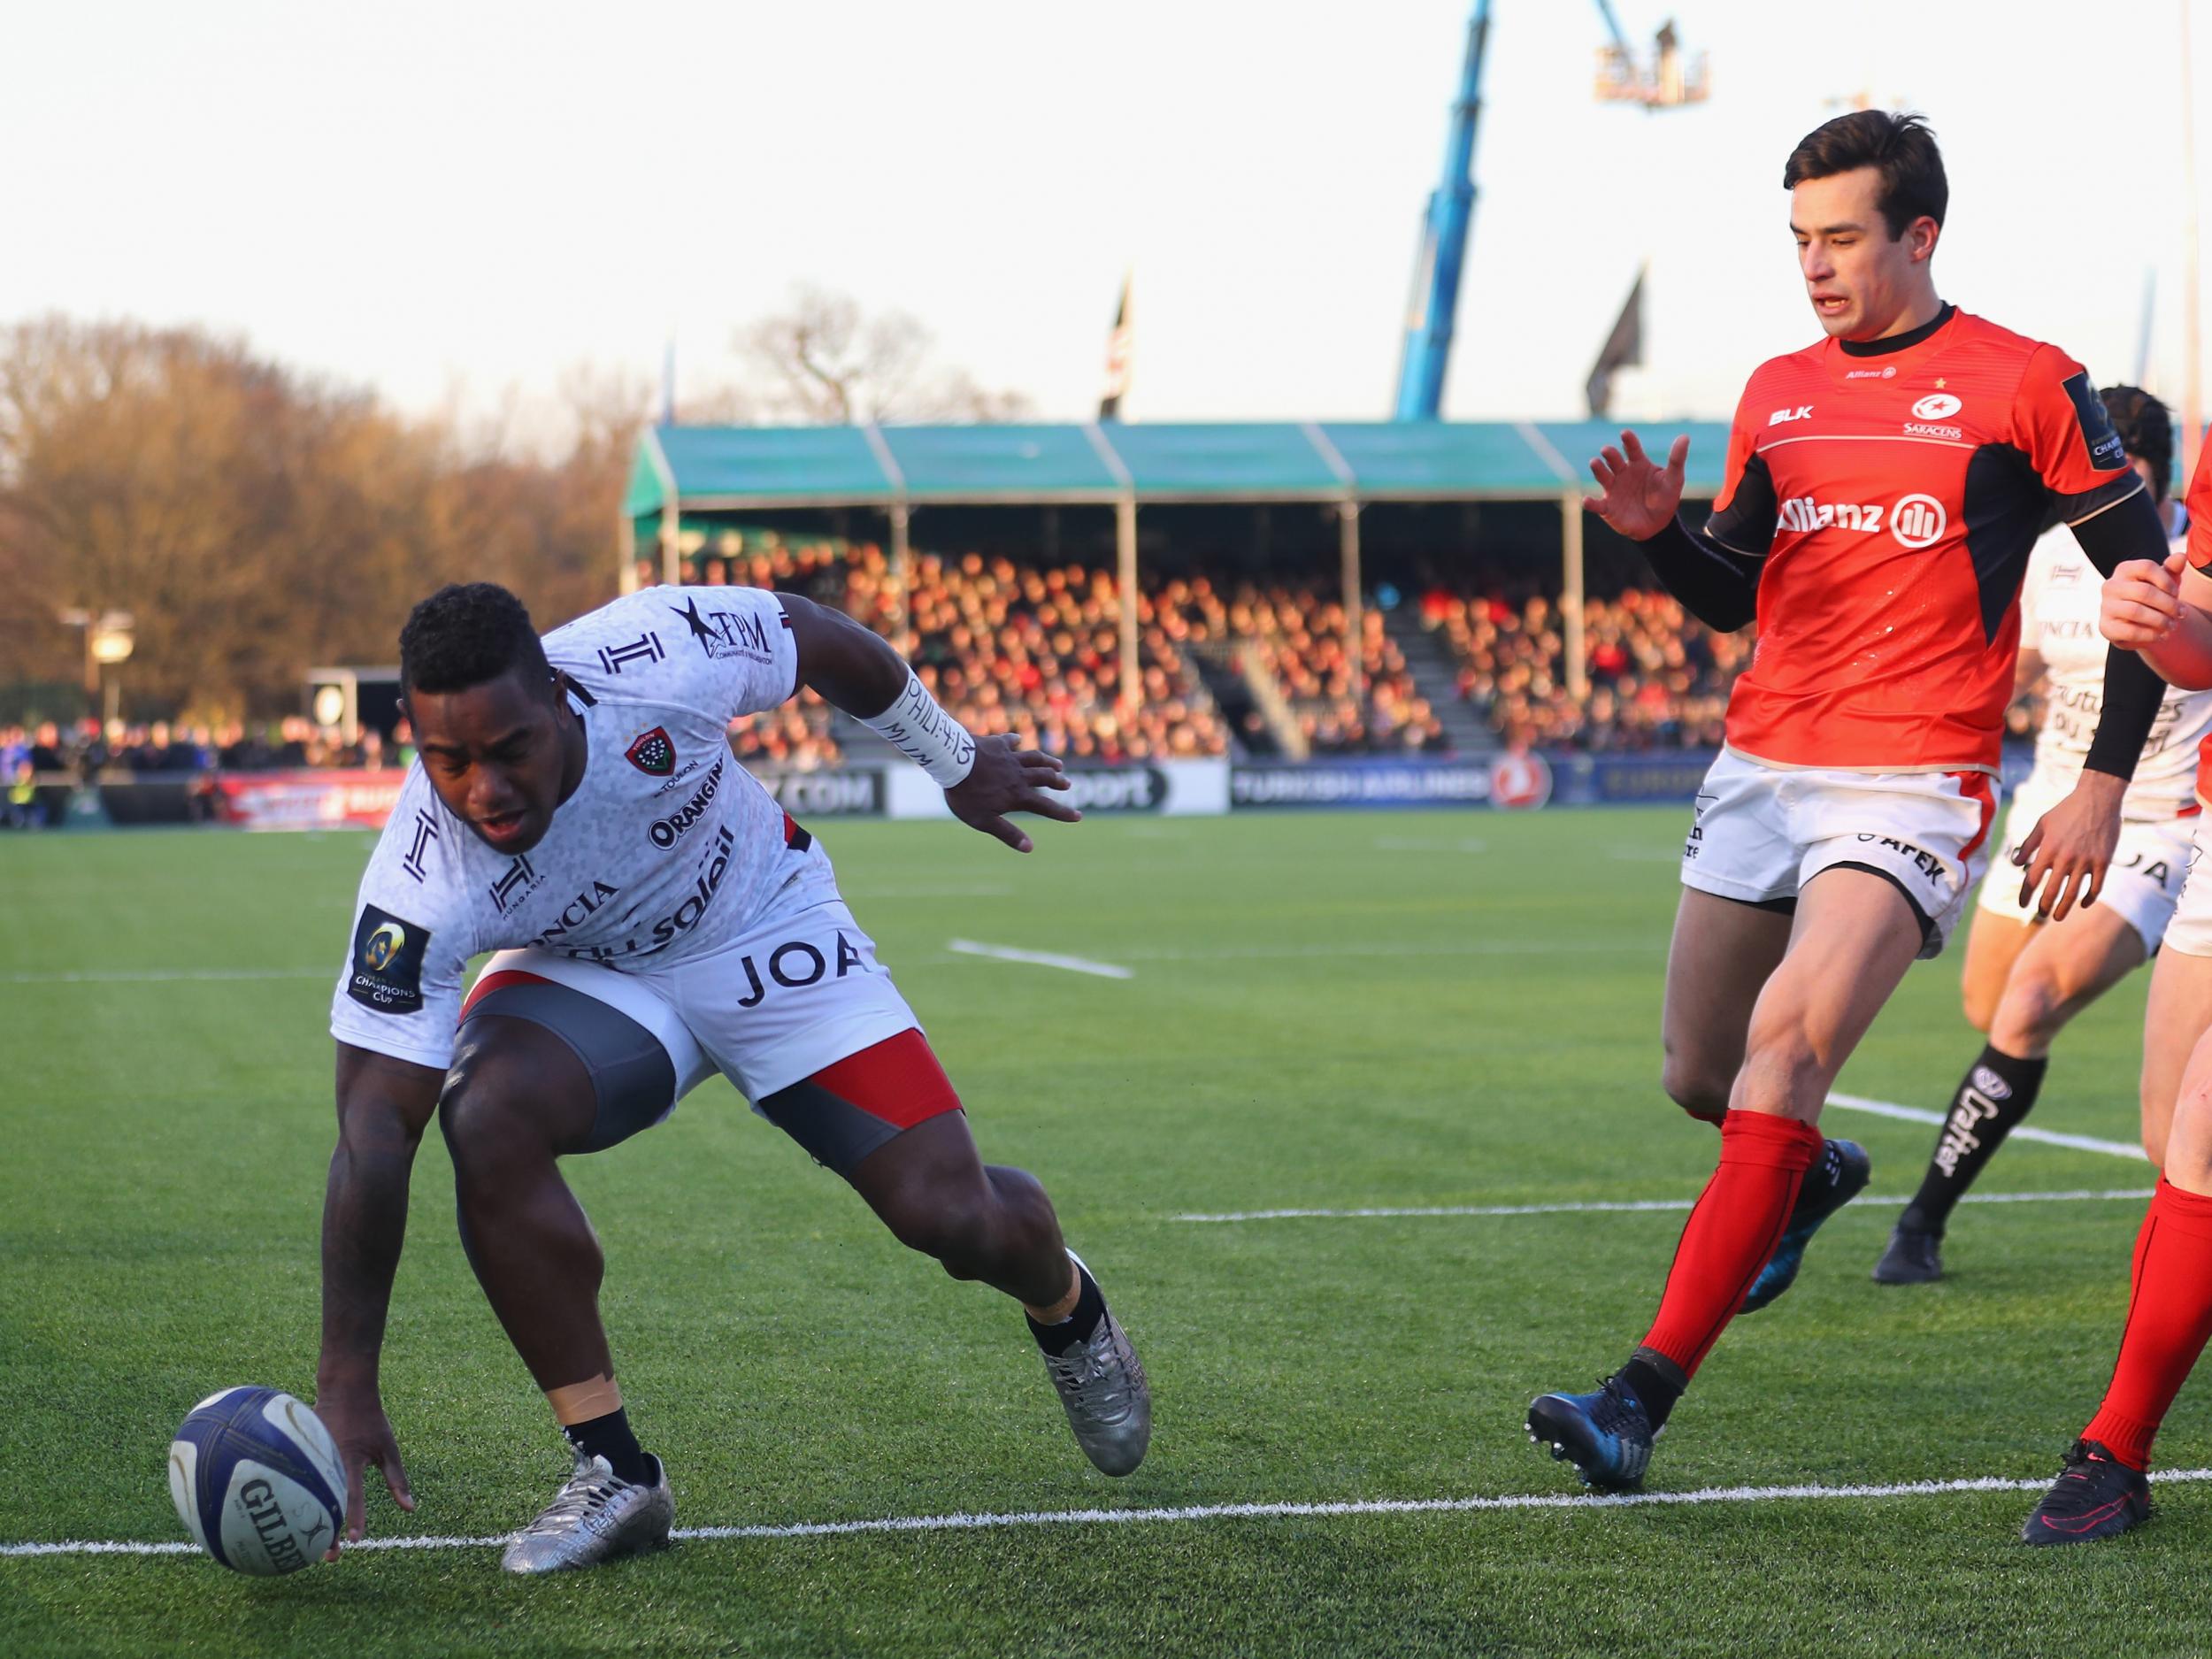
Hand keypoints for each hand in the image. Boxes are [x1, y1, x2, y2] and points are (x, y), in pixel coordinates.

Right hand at [312, 1380, 413, 1559]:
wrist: (344, 1389)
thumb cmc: (370, 1420)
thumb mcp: (388, 1448)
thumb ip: (397, 1479)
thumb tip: (410, 1509)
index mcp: (353, 1458)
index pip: (354, 1493)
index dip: (356, 1517)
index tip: (356, 1539)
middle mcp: (330, 1460)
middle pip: (327, 1501)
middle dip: (328, 1531)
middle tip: (330, 1558)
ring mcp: (312, 1457)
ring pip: (309, 1495)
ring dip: (310, 1521)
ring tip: (309, 1549)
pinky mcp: (301, 1455)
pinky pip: (297, 1482)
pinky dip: (297, 1501)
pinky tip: (292, 1521)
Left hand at [944, 734, 1079, 851]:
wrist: (953, 762)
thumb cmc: (966, 795)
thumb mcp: (985, 821)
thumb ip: (1007, 833)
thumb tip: (1029, 848)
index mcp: (1018, 795)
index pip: (1046, 807)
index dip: (1063, 813)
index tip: (1077, 816)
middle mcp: (1019, 775)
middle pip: (1045, 777)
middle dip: (1058, 781)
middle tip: (1067, 784)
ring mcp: (1009, 758)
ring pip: (1035, 758)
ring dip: (1048, 761)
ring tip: (1058, 765)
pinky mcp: (996, 745)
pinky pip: (1010, 742)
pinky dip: (1015, 742)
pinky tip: (1017, 740)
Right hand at [1586, 430, 1688, 540]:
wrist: (1658, 525)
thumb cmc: (1665, 498)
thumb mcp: (1674, 479)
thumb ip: (1677, 459)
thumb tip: (1685, 436)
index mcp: (1638, 464)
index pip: (1632, 449)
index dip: (1628, 441)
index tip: (1625, 433)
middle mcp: (1622, 473)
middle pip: (1613, 460)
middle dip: (1609, 454)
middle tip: (1607, 450)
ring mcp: (1613, 490)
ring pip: (1602, 476)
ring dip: (1598, 469)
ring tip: (1595, 462)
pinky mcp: (1607, 508)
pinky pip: (1597, 504)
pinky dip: (1590, 503)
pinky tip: (1587, 501)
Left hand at [2014, 770, 2124, 920]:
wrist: (2097, 799)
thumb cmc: (2067, 810)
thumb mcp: (2042, 824)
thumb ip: (2028, 845)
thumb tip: (2015, 864)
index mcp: (2047, 850)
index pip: (2031, 880)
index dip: (2025, 896)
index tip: (2023, 905)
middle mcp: (2065, 859)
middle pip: (2051, 892)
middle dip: (2044, 907)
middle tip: (2041, 914)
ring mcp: (2085, 862)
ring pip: (2073, 894)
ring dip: (2064, 909)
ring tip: (2058, 917)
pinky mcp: (2103, 862)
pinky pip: (2096, 887)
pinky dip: (2089, 899)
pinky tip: (2083, 904)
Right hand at [2100, 551, 2186, 647]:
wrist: (2138, 623)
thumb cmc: (2154, 596)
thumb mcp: (2164, 582)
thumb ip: (2172, 569)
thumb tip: (2181, 557)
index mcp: (2124, 569)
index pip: (2146, 567)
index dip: (2166, 581)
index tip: (2176, 593)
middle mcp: (2110, 586)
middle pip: (2144, 592)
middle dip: (2168, 604)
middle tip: (2181, 614)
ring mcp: (2105, 606)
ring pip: (2135, 611)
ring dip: (2160, 620)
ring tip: (2173, 626)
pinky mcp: (2105, 627)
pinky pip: (2129, 631)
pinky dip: (2150, 634)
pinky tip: (2161, 636)